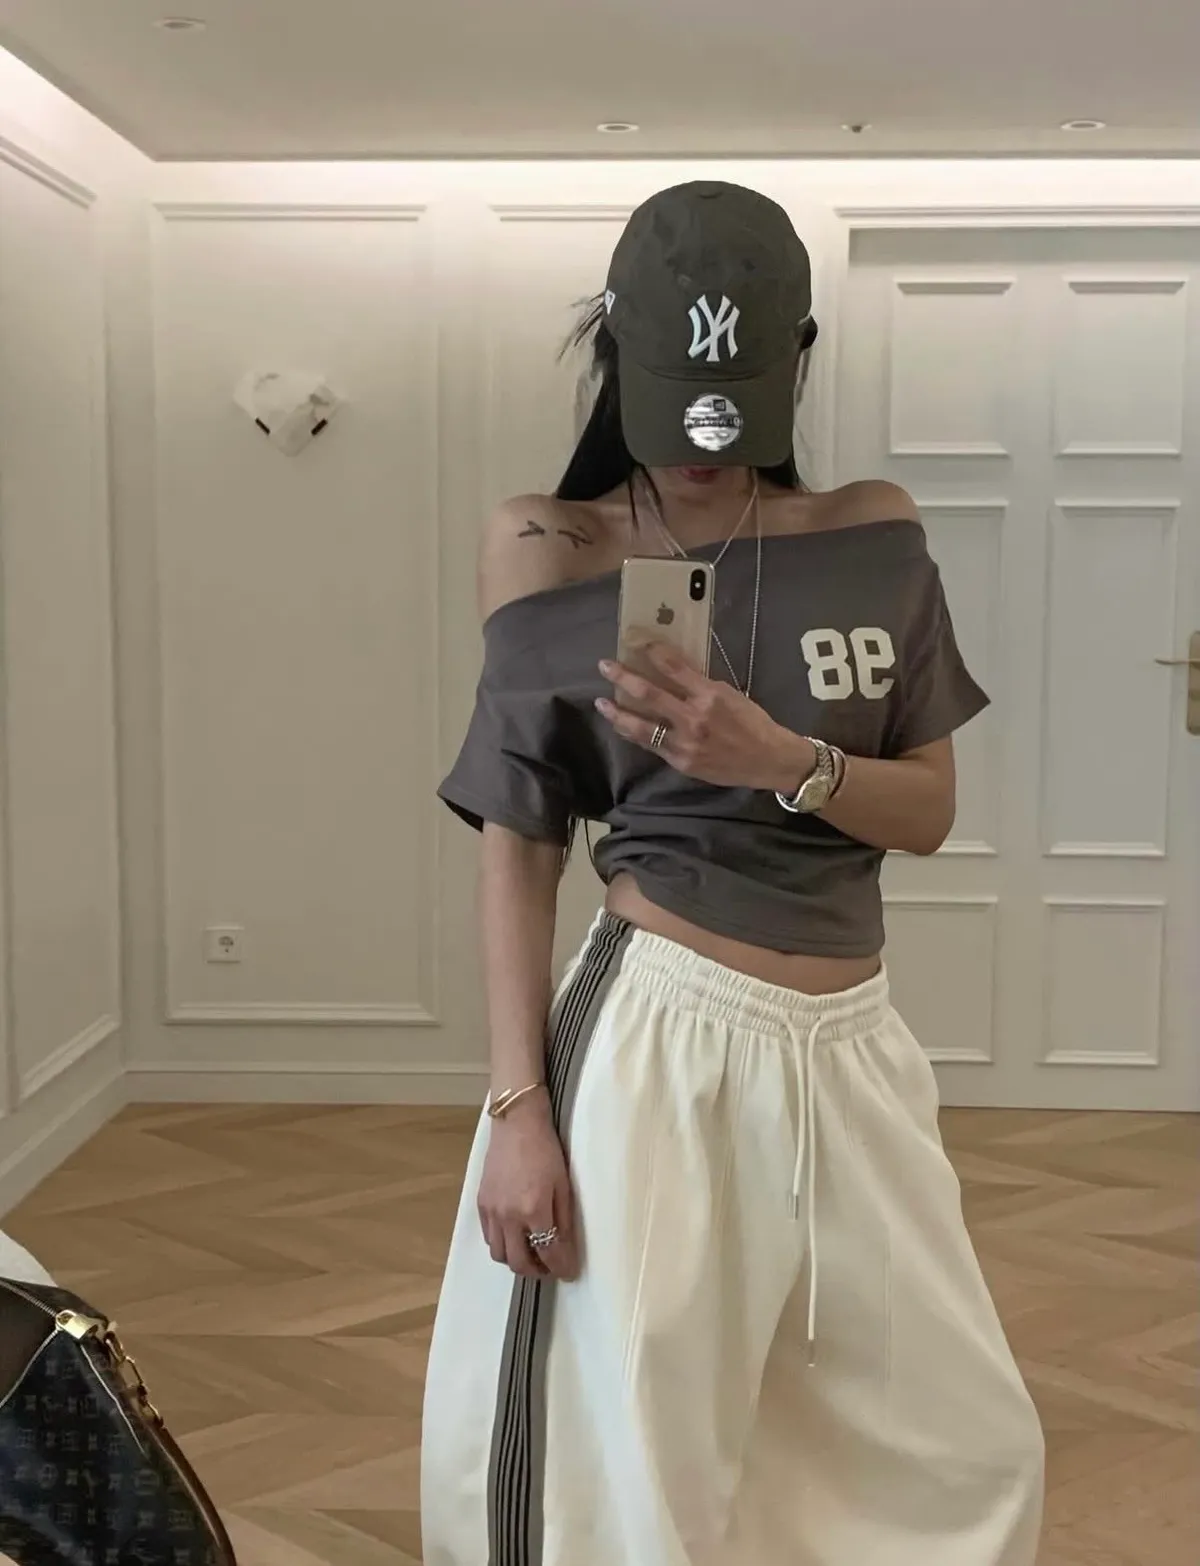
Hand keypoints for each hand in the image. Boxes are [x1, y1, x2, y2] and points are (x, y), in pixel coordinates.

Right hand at [477, 1089, 578, 1280]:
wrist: (516, 1123)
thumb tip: (566, 1248)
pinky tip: (515, 1233)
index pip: (548, 1253)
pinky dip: (502, 1243)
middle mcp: (508, 1216)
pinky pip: (488, 1237)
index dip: (561, 1268)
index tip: (568, 1272)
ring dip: (516, 1259)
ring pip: (499, 1254)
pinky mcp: (480, 1203)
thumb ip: (564, 1220)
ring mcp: (491, 1211)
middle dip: (536, 1271)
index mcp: (533, 1210)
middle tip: (549, 1266)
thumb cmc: (545, 1150)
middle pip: (518, 1263)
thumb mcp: (563, 1185)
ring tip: (531, 1251)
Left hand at [595, 643, 813, 791]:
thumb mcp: (731, 695)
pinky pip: (650, 745)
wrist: (767, 760)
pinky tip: (622, 726)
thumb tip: (674, 671)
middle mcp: (693, 717)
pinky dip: (634, 734)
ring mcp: (684, 742)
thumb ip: (701, 685)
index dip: (653, 652)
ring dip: (618, 713)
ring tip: (602, 703)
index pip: (674, 667)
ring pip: (641, 726)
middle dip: (623, 678)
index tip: (638, 642)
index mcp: (709, 695)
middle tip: (605, 666)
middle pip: (649, 694)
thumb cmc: (753, 723)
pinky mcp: (680, 761)